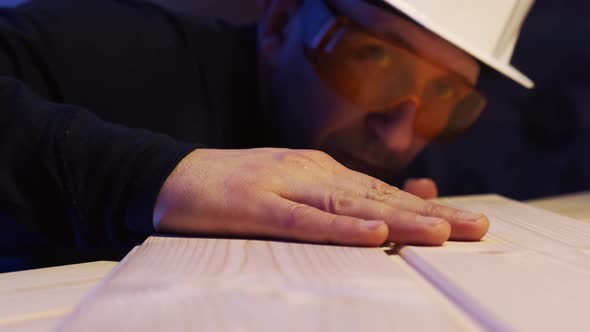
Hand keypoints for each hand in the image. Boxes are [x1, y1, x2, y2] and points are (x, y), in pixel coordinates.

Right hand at [154, 148, 487, 246]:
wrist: (173, 175)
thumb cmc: (236, 189)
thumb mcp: (291, 190)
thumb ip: (335, 197)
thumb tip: (388, 207)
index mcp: (319, 172)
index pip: (381, 192)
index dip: (425, 207)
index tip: (466, 222)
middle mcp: (310, 173)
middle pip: (376, 196)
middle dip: (428, 214)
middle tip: (476, 228)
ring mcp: (283, 186)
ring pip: (348, 206)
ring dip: (396, 218)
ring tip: (441, 232)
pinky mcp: (256, 207)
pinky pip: (303, 221)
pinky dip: (338, 228)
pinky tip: (371, 233)